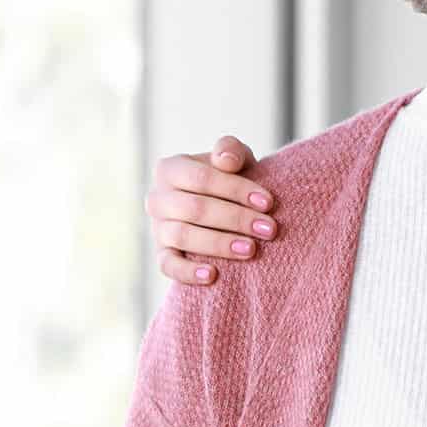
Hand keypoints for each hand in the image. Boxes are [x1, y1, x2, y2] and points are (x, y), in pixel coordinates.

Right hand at [146, 135, 275, 285]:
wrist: (224, 206)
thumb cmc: (230, 180)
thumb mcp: (234, 159)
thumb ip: (231, 150)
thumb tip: (227, 161)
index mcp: (170, 169)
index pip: (201, 178)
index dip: (235, 189)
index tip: (268, 202)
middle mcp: (158, 198)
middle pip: (195, 209)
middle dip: (235, 219)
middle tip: (269, 229)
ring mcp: (157, 228)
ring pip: (183, 236)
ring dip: (219, 244)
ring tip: (251, 250)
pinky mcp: (162, 254)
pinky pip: (168, 266)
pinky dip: (188, 272)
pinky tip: (213, 276)